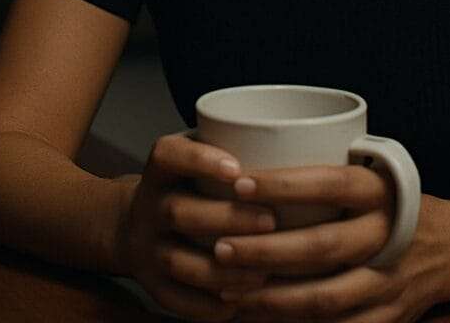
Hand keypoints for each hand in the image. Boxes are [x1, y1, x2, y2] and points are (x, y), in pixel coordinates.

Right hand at [114, 132, 278, 321]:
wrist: (137, 226)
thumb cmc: (192, 187)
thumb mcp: (201, 159)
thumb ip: (238, 150)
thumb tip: (311, 143)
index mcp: (162, 171)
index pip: (168, 155)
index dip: (199, 160)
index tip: (237, 168)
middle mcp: (147, 207)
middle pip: (178, 212)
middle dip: (227, 219)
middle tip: (271, 221)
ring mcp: (146, 248)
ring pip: (177, 262)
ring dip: (223, 270)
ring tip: (264, 271)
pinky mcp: (150, 285)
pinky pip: (175, 300)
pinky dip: (207, 306)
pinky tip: (241, 303)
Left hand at [213, 165, 449, 322]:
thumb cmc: (395, 204)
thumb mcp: (375, 177)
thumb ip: (328, 179)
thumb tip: (250, 171)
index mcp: (383, 192)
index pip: (332, 183)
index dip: (285, 183)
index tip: (240, 183)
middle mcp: (389, 236)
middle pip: (323, 247)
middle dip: (266, 251)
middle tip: (220, 247)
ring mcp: (390, 282)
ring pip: (325, 297)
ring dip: (272, 298)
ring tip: (229, 290)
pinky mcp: (389, 318)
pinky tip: (259, 319)